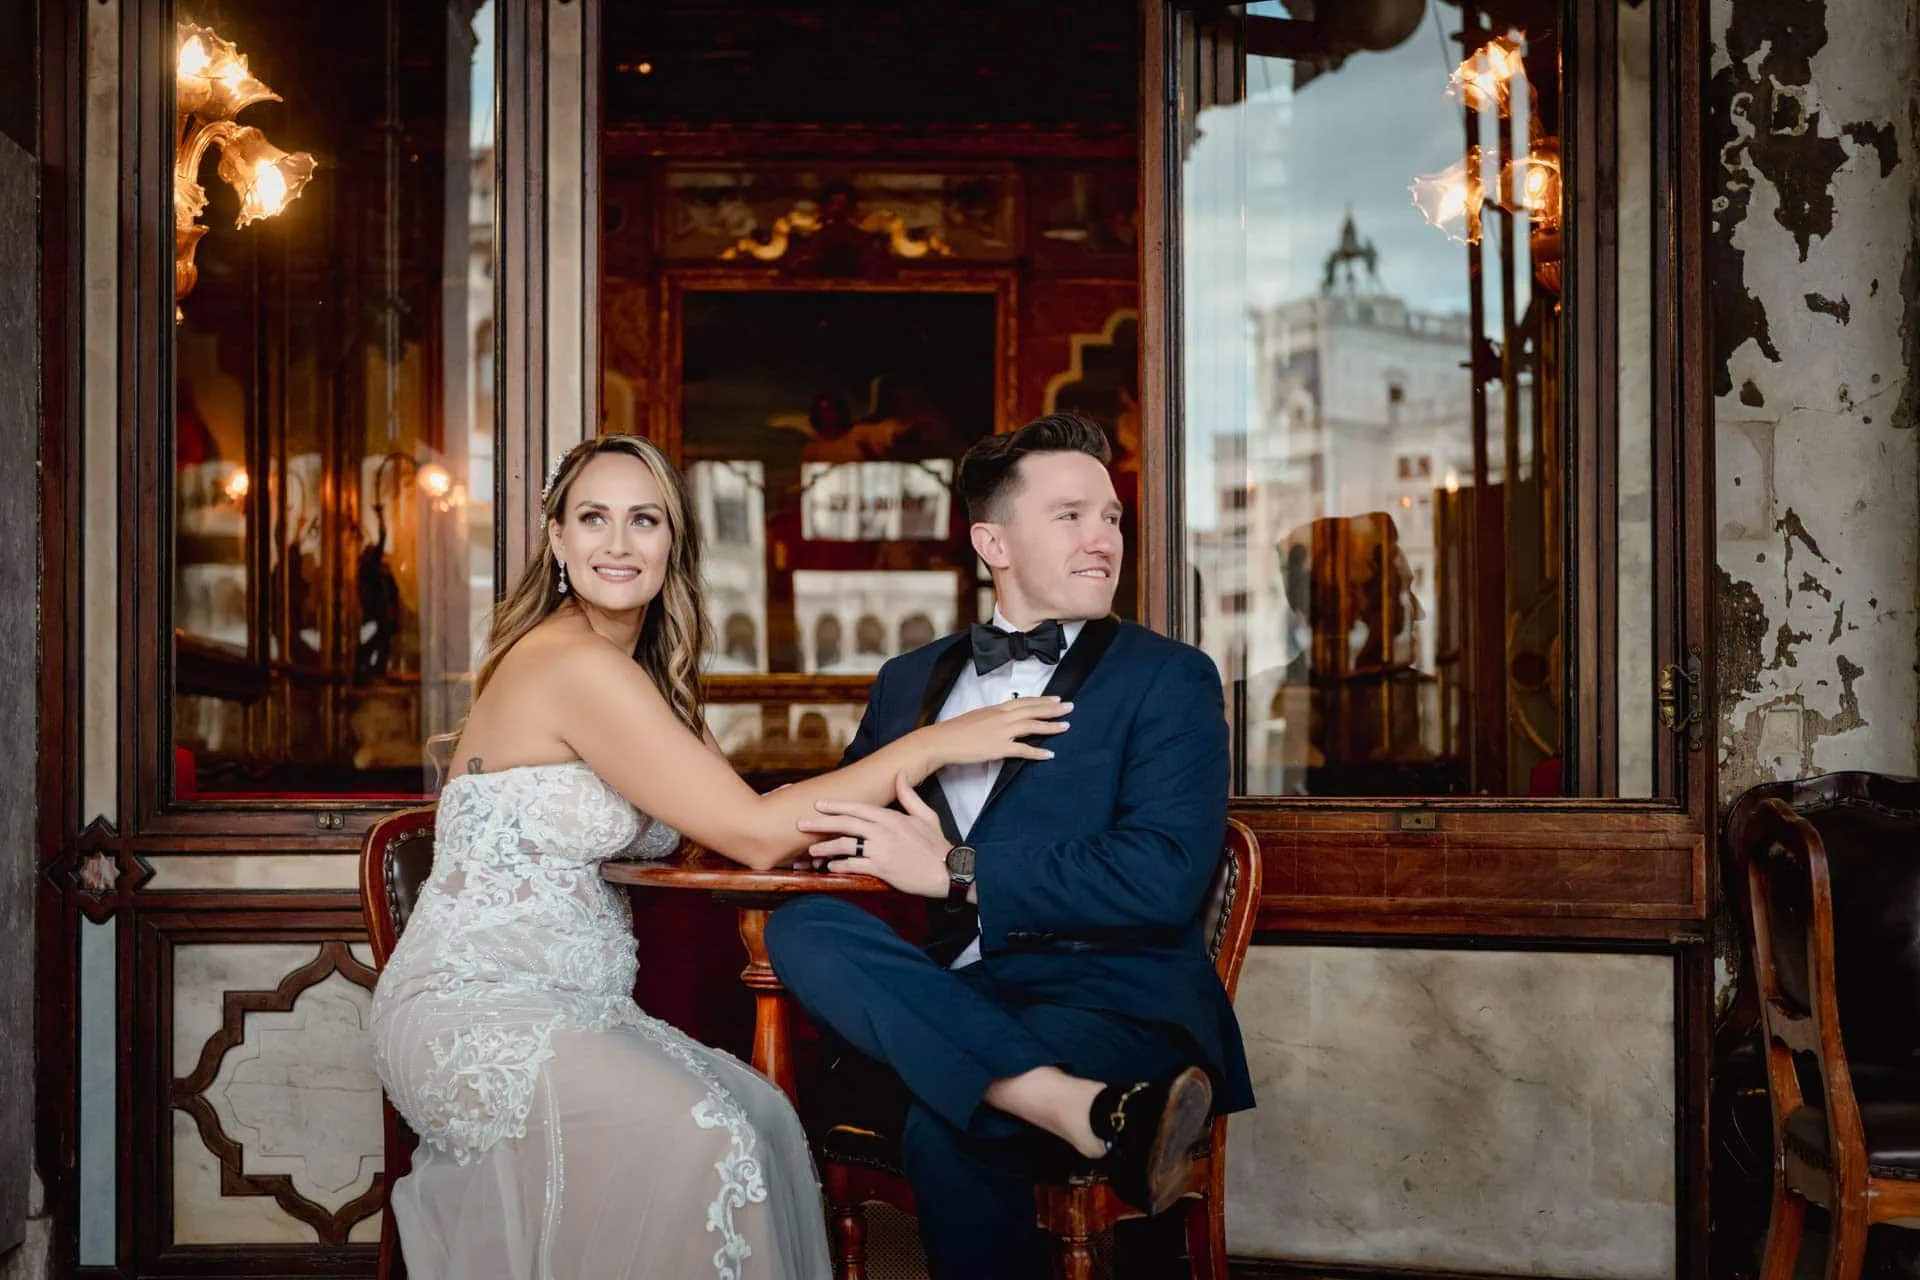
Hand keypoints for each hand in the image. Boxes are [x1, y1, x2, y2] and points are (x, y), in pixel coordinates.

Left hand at [797, 773, 954, 897]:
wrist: (948, 870)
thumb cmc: (936, 844)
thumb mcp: (925, 815)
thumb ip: (909, 796)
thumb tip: (899, 775)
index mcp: (891, 817)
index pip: (857, 808)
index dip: (835, 806)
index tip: (818, 804)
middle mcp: (883, 831)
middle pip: (845, 824)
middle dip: (820, 824)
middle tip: (801, 824)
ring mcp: (882, 850)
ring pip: (845, 845)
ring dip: (825, 847)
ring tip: (811, 850)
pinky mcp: (882, 869)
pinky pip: (854, 866)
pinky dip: (840, 866)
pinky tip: (831, 866)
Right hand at [927, 696, 1071, 768]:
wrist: (942, 740)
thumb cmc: (955, 731)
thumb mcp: (976, 717)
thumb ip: (992, 718)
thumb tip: (1001, 721)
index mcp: (996, 709)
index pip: (1024, 701)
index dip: (1041, 700)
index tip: (1055, 698)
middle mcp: (1002, 717)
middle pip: (1032, 710)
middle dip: (1053, 708)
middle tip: (1069, 706)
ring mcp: (1002, 732)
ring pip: (1032, 726)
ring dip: (1051, 726)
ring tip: (1066, 726)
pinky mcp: (999, 748)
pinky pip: (1023, 750)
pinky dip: (1038, 752)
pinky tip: (1050, 754)